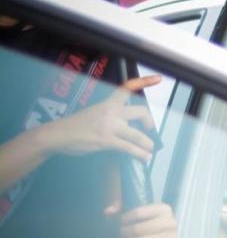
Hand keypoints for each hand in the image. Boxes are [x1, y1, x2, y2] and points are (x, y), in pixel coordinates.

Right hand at [37, 75, 160, 161]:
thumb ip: (112, 115)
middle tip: (149, 129)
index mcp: (108, 102)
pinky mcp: (106, 140)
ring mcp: (110, 126)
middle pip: (141, 112)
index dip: (144, 82)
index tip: (158, 79)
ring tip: (149, 150)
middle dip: (149, 122)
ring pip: (138, 134)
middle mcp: (111, 111)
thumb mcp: (95, 112)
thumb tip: (127, 124)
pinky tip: (143, 158)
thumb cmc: (76, 125)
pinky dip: (140, 154)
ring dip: (147, 144)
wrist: (57, 134)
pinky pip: (129, 148)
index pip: (127, 87)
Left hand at [105, 202, 176, 237]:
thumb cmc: (152, 221)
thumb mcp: (143, 212)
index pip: (139, 213)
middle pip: (139, 229)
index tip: (117, 222)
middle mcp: (170, 223)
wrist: (171, 236)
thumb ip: (123, 207)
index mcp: (164, 209)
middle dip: (124, 233)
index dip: (124, 218)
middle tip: (116, 235)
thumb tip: (107, 211)